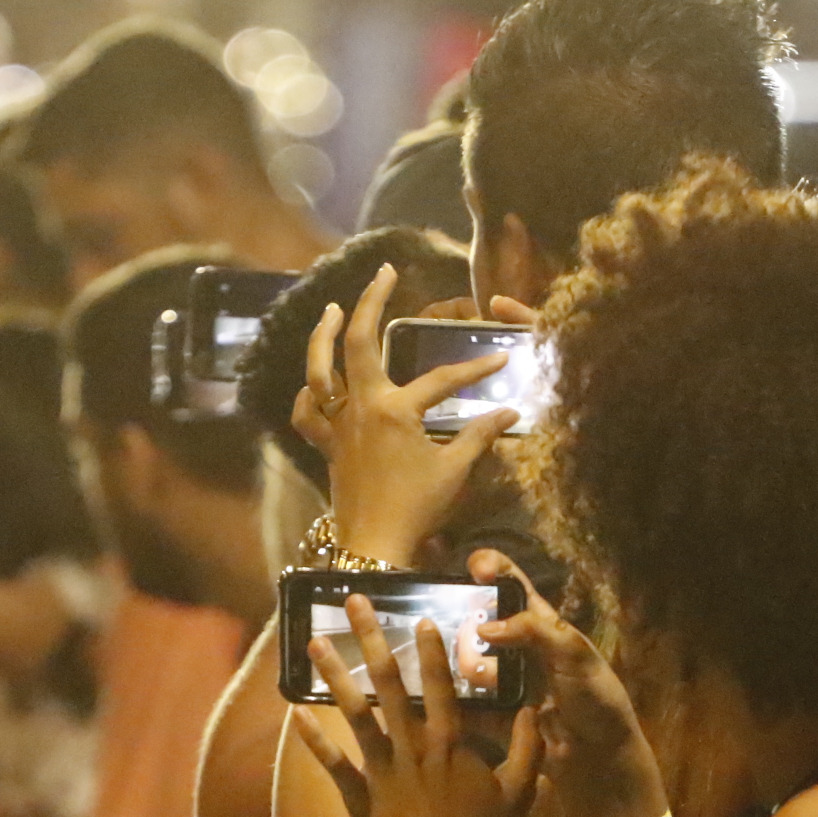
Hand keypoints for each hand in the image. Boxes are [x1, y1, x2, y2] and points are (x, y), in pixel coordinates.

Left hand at [287, 592, 541, 816]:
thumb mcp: (520, 789)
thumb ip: (527, 745)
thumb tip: (535, 707)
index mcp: (451, 744)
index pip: (437, 686)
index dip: (428, 650)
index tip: (417, 617)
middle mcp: (413, 749)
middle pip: (387, 685)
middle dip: (370, 640)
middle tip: (353, 603)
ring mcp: (382, 773)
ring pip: (354, 716)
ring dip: (333, 677)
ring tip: (314, 644)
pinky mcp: (360, 799)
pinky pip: (333, 766)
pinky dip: (312, 741)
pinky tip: (293, 713)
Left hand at [297, 262, 523, 564]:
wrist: (374, 545)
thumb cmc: (416, 508)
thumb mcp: (455, 471)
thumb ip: (480, 436)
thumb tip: (511, 413)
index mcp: (396, 410)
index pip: (442, 379)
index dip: (475, 370)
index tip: (500, 362)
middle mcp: (362, 407)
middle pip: (360, 342)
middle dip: (371, 301)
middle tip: (383, 272)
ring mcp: (339, 424)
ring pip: (320, 370)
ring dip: (324, 335)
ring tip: (334, 309)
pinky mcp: (327, 444)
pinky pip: (306, 411)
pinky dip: (308, 393)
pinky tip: (316, 381)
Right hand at [465, 549, 669, 816]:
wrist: (600, 763)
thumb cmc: (597, 704)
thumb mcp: (576, 657)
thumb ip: (535, 633)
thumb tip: (485, 628)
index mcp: (543, 628)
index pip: (514, 588)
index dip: (494, 569)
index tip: (474, 567)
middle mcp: (519, 651)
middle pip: (480, 621)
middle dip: (465, 619)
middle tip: (457, 626)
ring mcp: (503, 684)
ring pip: (467, 661)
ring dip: (461, 661)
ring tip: (464, 669)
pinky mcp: (492, 717)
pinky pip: (464, 704)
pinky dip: (451, 700)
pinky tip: (440, 695)